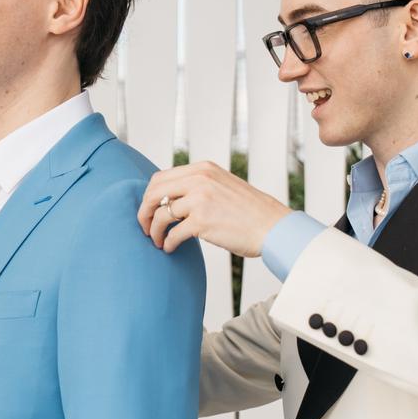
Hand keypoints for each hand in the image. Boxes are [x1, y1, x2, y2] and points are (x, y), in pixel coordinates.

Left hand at [138, 161, 290, 255]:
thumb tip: (170, 198)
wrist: (273, 227)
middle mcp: (200, 180)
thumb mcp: (223, 186)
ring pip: (161, 215)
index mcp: (203, 169)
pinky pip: (173, 233)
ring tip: (157, 241)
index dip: (149, 196)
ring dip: (154, 231)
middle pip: (155, 193)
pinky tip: (170, 249)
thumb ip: (199, 186)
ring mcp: (200, 200)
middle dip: (144, 212)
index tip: (149, 211)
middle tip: (144, 228)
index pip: (160, 178)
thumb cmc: (250, 212)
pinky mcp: (202, 222)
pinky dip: (167, 243)